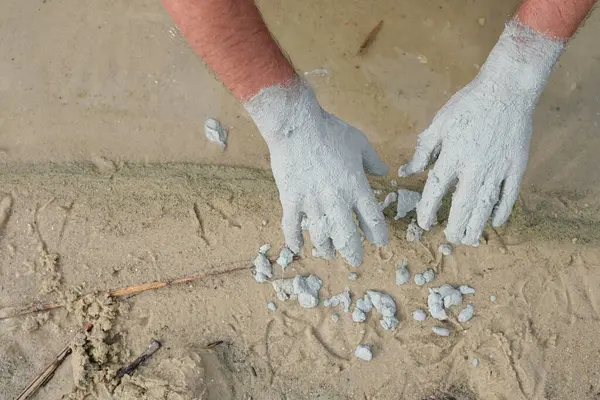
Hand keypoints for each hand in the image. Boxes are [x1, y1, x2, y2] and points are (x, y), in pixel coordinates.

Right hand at [245, 79, 387, 265]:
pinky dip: (295, 240)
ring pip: (321, 237)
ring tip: (329, 253)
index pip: (373, 220)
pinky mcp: (291, 201)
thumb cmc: (330, 132)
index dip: (378, 235)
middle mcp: (336, 201)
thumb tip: (383, 173)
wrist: (297, 127)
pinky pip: (292, 228)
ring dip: (327, 248)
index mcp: (357, 188)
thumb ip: (373, 161)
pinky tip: (298, 247)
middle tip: (356, 260)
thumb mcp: (360, 143)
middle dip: (354, 253)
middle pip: (348, 237)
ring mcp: (312, 203)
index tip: (379, 241)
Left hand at [399, 21, 563, 244]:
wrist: (507, 89)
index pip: (436, 190)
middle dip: (455, 226)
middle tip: (449, 238)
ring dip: (477, 225)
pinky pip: (510, 196)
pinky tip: (494, 222)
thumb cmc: (468, 104)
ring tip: (469, 239)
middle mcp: (475, 167)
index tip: (423, 224)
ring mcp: (498, 169)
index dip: (427, 210)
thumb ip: (423, 151)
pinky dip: (502, 212)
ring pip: (486, 206)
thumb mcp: (439, 124)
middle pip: (463, 205)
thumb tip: (406, 172)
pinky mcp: (517, 167)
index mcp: (452, 156)